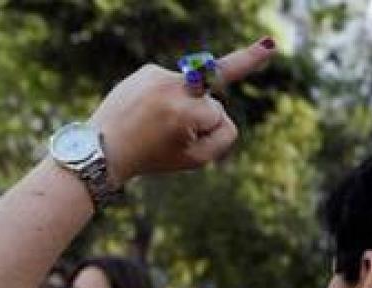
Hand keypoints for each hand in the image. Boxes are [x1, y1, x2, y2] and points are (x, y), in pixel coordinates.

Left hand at [86, 38, 276, 185]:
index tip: (269, 45)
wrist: (102, 148)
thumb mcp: (196, 159)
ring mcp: (157, 75)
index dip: (228, 107)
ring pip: (193, 94)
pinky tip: (149, 111)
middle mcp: (172, 87)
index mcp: (185, 112)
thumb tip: (219, 108)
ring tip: (154, 125)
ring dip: (182, 110)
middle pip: (210, 105)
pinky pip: (174, 86)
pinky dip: (168, 100)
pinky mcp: (147, 70)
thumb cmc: (152, 157)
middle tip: (260, 52)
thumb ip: (223, 135)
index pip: (221, 119)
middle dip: (204, 118)